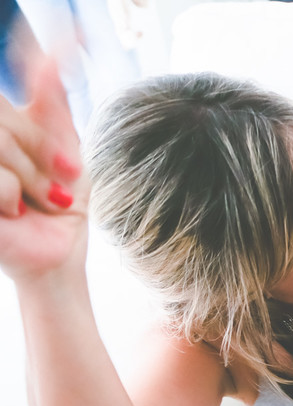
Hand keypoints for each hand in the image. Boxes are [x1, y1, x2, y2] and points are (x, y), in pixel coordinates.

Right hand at [0, 55, 87, 284]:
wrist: (60, 253)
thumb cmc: (62, 201)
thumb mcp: (64, 142)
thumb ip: (50, 97)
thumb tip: (56, 47)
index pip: (5, 107)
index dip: (39, 135)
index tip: (68, 170)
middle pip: (2, 122)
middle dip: (39, 156)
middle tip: (59, 189)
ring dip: (29, 178)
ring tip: (39, 203)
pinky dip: (11, 194)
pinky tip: (14, 213)